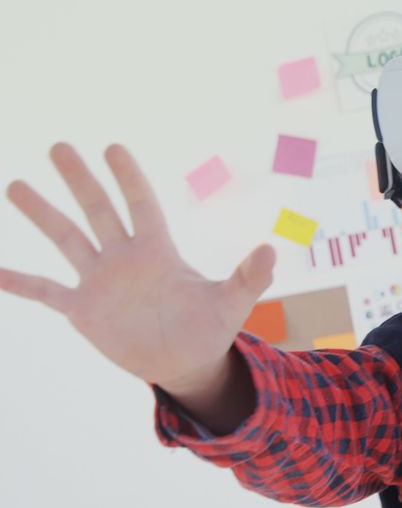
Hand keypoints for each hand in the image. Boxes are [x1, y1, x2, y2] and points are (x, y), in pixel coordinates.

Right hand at [0, 143, 275, 388]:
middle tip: (58, 146)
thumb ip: (250, 277)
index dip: (129, 178)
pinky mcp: (85, 310)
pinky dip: (22, 283)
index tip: (112, 147)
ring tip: (15, 185)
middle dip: (80, 180)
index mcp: (158, 251)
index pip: (141, 205)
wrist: (186, 361)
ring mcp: (101, 282)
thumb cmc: (210, 327)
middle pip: (98, 210)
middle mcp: (125, 258)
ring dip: (43, 214)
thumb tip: (271, 250)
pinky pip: (47, 292)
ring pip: (67, 240)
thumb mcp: (233, 302)